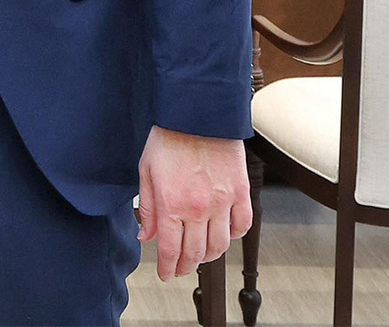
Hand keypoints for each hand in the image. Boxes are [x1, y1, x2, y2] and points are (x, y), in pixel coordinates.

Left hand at [138, 126, 251, 280]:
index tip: (165, 274)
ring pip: (220, 245)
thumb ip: (148, 208)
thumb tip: (146, 235)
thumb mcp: (146, 171)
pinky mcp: (240, 193)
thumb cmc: (169, 138)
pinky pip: (242, 225)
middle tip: (180, 269)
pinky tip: (225, 235)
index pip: (170, 249)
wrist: (197, 114)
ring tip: (200, 255)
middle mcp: (198, 208)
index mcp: (172, 204)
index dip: (167, 267)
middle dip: (185, 266)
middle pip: (195, 252)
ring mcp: (222, 202)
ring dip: (209, 256)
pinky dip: (235, 236)